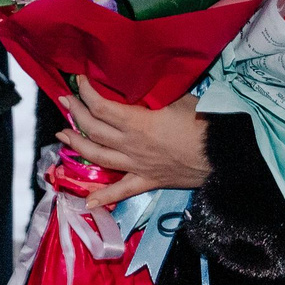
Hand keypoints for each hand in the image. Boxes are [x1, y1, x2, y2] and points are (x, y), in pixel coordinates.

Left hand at [57, 76, 212, 207]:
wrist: (222, 154)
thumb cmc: (202, 122)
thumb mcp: (176, 97)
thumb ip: (153, 94)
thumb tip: (139, 81)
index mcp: (137, 123)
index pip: (101, 107)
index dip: (86, 93)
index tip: (78, 80)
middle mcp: (131, 145)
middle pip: (94, 130)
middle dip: (76, 114)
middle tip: (65, 102)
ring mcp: (137, 166)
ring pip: (99, 157)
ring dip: (77, 146)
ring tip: (62, 136)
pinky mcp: (147, 181)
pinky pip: (122, 191)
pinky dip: (104, 197)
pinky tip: (88, 203)